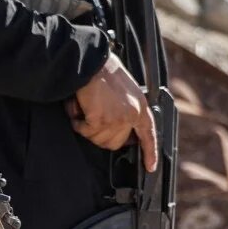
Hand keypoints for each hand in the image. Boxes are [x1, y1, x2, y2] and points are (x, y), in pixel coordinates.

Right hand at [65, 53, 157, 170]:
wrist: (92, 62)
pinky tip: (80, 106)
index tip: (150, 166)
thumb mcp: (125, 92)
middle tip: (93, 116)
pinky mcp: (101, 119)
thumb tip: (119, 130)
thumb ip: (126, 111)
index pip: (148, 134)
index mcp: (140, 107)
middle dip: (101, 134)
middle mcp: (132, 115)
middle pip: (115, 143)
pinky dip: (77, 121)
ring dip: (87, 126)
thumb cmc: (104, 72)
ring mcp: (117, 119)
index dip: (150, 152)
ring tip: (86, 106)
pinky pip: (85, 131)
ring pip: (98, 139)